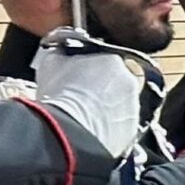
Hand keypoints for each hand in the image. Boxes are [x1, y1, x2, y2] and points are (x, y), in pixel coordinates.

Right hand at [32, 32, 142, 160]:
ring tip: (86, 119)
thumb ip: (61, 54)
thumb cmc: (59, 97)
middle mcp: (129, 82)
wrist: (69, 132)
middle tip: (81, 100)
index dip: (89, 71)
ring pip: (121, 106)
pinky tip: (92, 132)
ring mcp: (133, 108)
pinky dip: (110, 129)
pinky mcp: (131, 132)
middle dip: (101, 90)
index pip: (104, 60)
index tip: (78, 79)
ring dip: (108, 110)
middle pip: (116, 83)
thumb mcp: (51, 64)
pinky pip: (121, 128)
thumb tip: (60, 53)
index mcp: (112, 60)